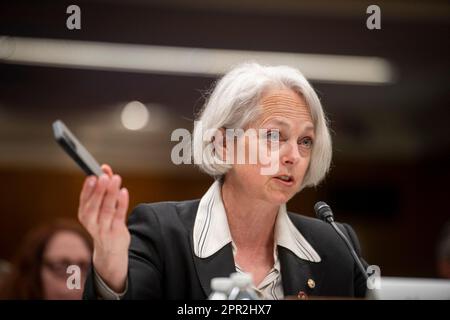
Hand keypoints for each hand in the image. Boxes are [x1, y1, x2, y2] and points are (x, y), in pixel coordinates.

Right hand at [78, 164, 129, 291]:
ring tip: (115, 179)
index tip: (93, 175)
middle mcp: (91, 222)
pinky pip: (119, 216)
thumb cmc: (105, 223)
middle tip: (103, 176)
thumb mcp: (101, 207)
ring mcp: (104, 228)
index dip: (88, 187)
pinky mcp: (116, 231)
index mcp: (84, 214)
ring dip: (111, 193)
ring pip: (107, 209)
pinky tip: (124, 192)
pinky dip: (121, 203)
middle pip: (94, 205)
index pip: (84, 199)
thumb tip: (106, 168)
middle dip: (99, 190)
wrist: (110, 252)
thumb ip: (104, 187)